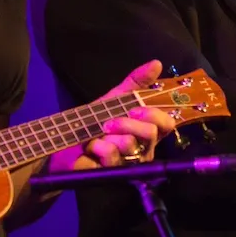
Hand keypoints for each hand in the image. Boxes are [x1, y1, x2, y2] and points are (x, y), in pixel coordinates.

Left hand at [48, 60, 177, 172]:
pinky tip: (91, 146)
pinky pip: (112, 156)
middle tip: (109, 122)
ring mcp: (129, 162)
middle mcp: (144, 148)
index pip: (167, 123)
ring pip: (130, 144)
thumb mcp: (116, 97)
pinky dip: (98, 146)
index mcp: (148, 130)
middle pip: (150, 133)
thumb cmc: (96, 118)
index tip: (136, 108)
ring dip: (110, 134)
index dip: (155, 114)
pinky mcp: (113, 173)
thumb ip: (137, 82)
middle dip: (128, 123)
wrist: (68, 137)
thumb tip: (157, 63)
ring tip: (98, 134)